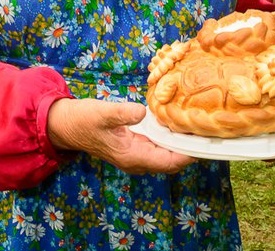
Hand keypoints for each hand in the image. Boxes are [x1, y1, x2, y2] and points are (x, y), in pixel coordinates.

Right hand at [47, 98, 194, 174]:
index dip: (189, 155)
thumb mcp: (102, 113)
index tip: (205, 143)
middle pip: (172, 161)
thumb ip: (122, 113)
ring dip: (181, 143)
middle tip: (209, 130)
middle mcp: (137, 160)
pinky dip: (170, 137)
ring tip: (199, 126)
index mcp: (132, 156)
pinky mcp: (134, 145)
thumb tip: (142, 112)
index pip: (169, 162)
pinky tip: (178, 122)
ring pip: (166, 154)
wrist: (65, 125)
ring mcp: (135, 154)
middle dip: (190, 149)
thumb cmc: (82, 120)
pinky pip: (158, 146)